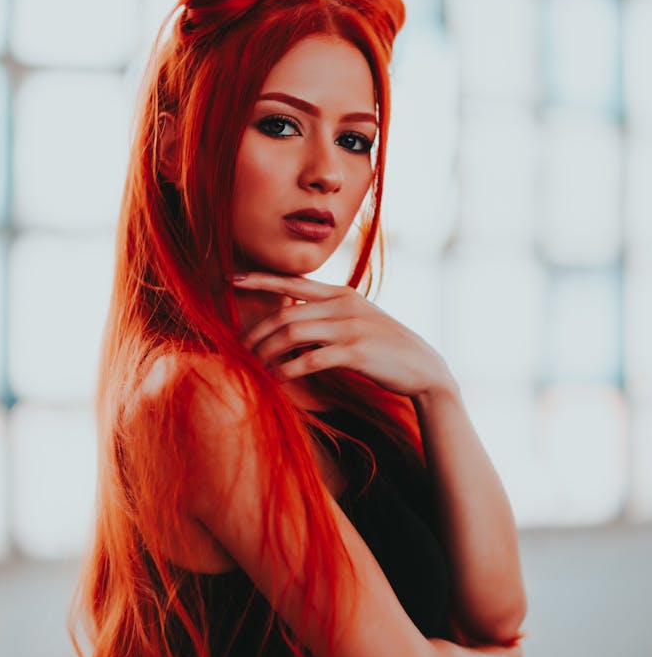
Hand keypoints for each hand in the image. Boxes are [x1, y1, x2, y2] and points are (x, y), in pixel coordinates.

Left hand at [232, 272, 454, 398]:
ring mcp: (350, 328)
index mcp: (341, 294)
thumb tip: (294, 319)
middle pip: (285, 314)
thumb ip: (329, 315)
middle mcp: (343, 305)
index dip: (261, 279)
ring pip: (292, 335)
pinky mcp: (355, 352)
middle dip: (257, 331)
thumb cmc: (385, 348)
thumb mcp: (358, 320)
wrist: (424, 368)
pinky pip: (310, 360)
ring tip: (253, 365)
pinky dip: (288, 370)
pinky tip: (277, 379)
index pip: (293, 282)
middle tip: (240, 348)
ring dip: (267, 352)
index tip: (232, 278)